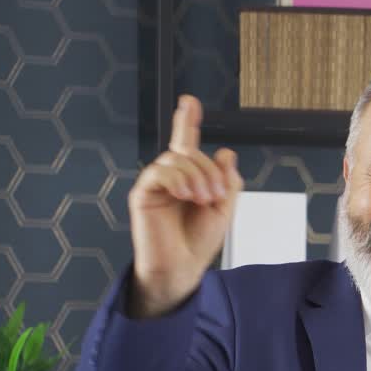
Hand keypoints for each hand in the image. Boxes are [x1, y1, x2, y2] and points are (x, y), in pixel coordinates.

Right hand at [126, 95, 243, 317]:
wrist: (182, 268)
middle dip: (208, 169)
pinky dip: (177, 179)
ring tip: (204, 200)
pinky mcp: (143, 193)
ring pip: (175, 159)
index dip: (188, 121)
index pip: (187, 144)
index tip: (190, 102)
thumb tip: (226, 152)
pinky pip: (159, 171)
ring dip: (196, 176)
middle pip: (189, 151)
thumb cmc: (199, 241)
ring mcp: (156, 183)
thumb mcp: (223, 210)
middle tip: (216, 195)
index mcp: (190, 177)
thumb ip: (227, 181)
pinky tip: (187, 195)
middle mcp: (171, 176)